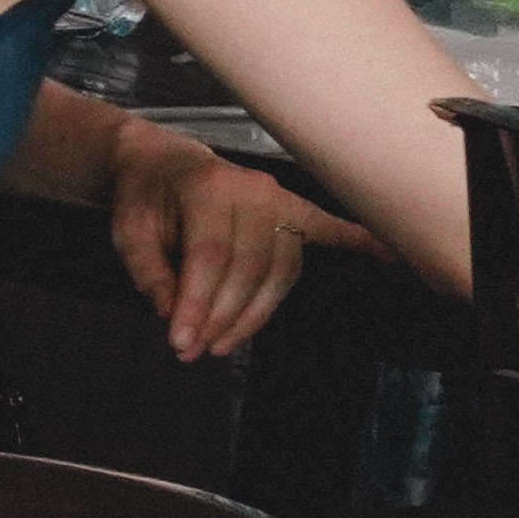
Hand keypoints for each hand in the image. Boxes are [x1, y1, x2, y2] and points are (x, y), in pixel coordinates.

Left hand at [105, 125, 341, 359]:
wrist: (162, 165)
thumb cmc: (144, 200)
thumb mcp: (126, 232)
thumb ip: (148, 272)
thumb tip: (171, 315)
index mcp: (207, 189)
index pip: (210, 256)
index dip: (199, 304)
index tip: (181, 342)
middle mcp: (253, 192)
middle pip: (250, 268)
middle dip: (223, 318)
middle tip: (195, 352)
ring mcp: (280, 200)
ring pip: (282, 270)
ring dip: (256, 314)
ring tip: (222, 344)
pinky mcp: (296, 209)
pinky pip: (332, 230)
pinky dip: (362, 244)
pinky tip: (392, 260)